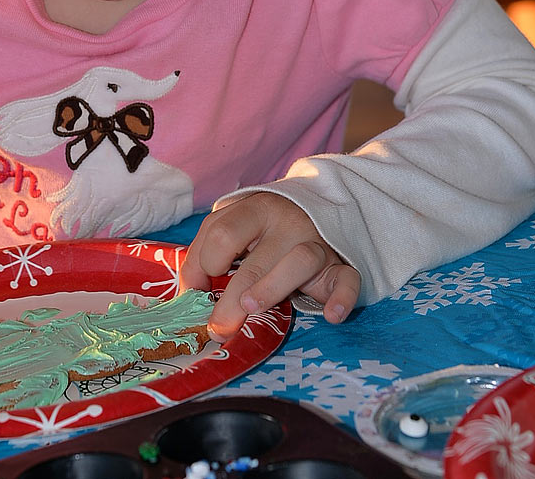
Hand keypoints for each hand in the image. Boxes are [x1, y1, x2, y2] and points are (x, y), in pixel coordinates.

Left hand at [181, 192, 359, 338]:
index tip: (198, 291)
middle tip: (218, 326)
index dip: (204, 264)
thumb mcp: (231, 228)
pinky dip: (342, 298)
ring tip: (253, 309)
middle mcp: (284, 222)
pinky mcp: (341, 265)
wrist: (315, 208)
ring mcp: (315, 242)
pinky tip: (331, 316)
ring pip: (299, 261)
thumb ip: (206, 254)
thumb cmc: (262, 228)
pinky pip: (347, 279)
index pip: (221, 233)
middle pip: (255, 258)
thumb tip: (187, 295)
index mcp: (252, 210)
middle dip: (231, 296)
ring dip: (273, 288)